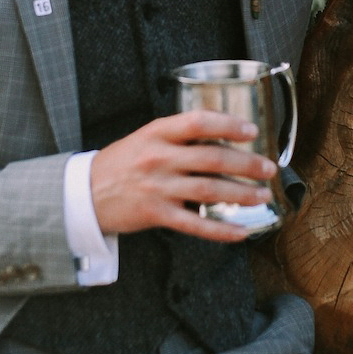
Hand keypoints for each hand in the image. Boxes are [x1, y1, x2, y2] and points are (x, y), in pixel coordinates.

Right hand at [90, 110, 276, 242]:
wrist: (83, 194)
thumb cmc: (120, 164)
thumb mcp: (144, 138)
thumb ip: (177, 137)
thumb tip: (220, 137)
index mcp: (156, 133)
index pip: (198, 122)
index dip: (228, 125)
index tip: (252, 131)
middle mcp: (158, 158)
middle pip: (211, 158)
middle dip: (246, 164)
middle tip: (268, 168)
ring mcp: (157, 187)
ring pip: (208, 189)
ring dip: (241, 194)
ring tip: (262, 195)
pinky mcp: (155, 214)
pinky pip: (194, 224)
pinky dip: (220, 229)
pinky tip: (240, 231)